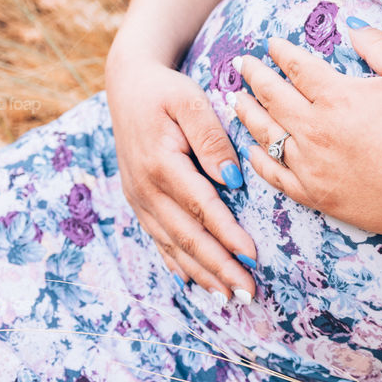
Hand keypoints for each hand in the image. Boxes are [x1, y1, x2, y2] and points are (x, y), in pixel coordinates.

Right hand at [105, 50, 256, 303]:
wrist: (128, 84)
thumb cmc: (166, 90)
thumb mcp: (191, 101)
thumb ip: (212, 138)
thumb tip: (233, 179)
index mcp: (161, 163)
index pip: (202, 208)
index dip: (228, 235)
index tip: (253, 257)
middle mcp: (146, 188)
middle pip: (187, 236)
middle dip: (219, 268)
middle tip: (248, 293)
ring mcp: (139, 198)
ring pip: (172, 245)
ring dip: (202, 274)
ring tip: (229, 297)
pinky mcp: (138, 200)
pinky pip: (158, 239)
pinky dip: (177, 264)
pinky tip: (194, 284)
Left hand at [233, 18, 381, 240]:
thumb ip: (379, 44)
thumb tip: (351, 29)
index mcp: (336, 95)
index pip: (296, 67)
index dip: (280, 52)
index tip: (271, 44)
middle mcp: (315, 129)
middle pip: (272, 97)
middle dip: (253, 76)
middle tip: (241, 65)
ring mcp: (313, 166)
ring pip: (266, 135)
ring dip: (248, 114)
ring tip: (237, 101)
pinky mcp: (317, 196)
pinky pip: (276, 176)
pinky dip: (260, 159)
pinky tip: (254, 149)